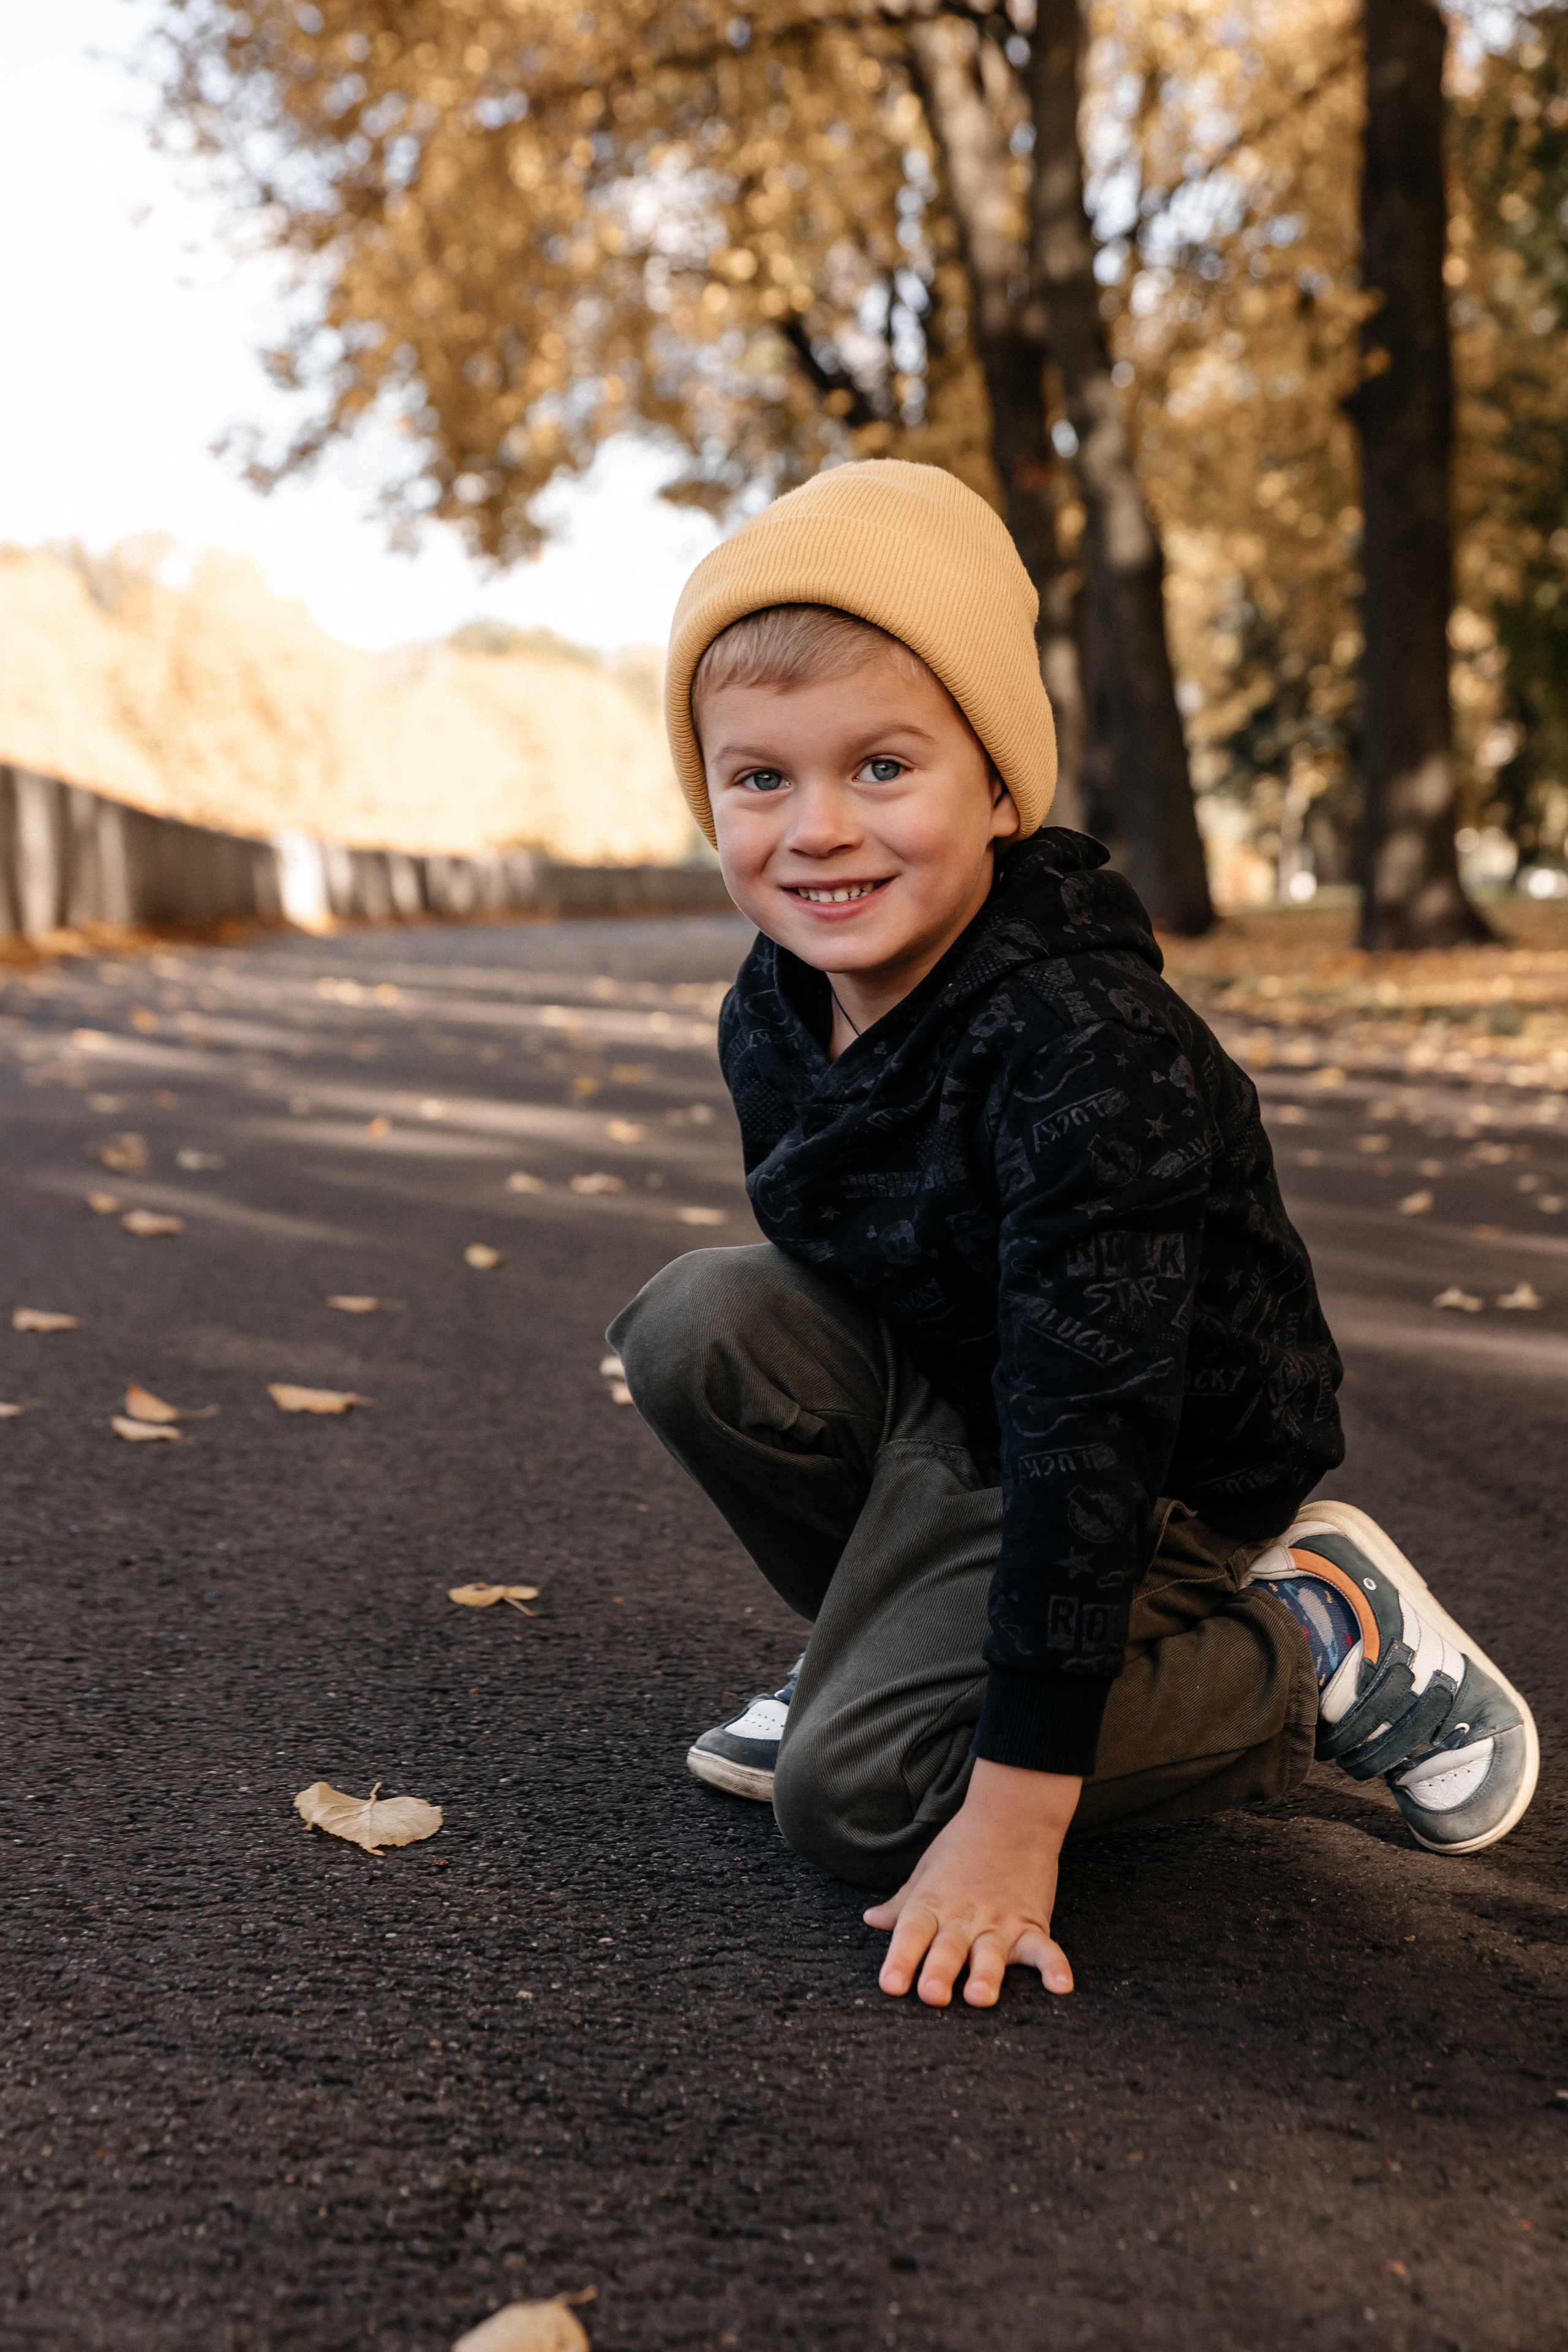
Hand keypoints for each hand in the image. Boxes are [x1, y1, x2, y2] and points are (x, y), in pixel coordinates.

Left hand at [863, 1758, 1078, 2007]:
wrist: (1012, 1815)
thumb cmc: (962, 1846)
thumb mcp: (925, 1872)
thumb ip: (901, 1903)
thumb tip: (872, 1920)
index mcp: (932, 1904)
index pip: (911, 1933)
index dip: (900, 1959)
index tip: (890, 1985)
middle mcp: (963, 1918)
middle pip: (948, 1948)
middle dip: (940, 1972)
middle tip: (932, 1996)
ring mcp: (1000, 1922)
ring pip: (991, 1953)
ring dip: (985, 1974)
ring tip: (980, 1997)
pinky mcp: (1031, 1924)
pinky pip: (1045, 1949)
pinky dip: (1054, 1967)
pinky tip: (1061, 1986)